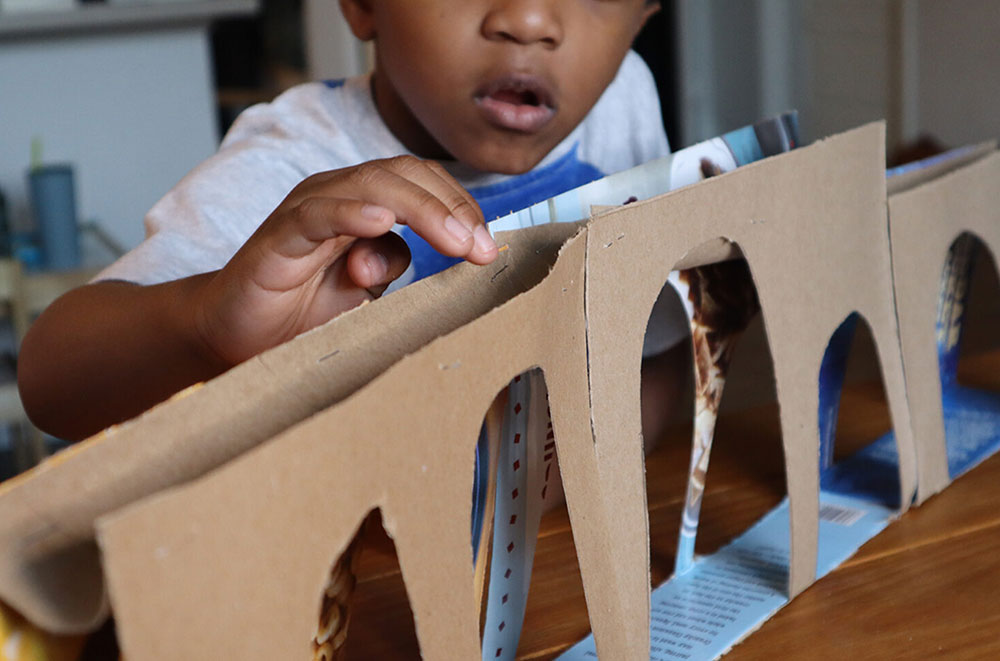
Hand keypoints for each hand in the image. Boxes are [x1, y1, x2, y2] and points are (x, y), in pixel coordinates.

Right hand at [191, 155, 497, 365]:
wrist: (235, 332)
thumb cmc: (302, 308)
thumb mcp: (364, 290)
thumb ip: (393, 264)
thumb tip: (431, 251)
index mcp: (364, 203)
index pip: (424, 183)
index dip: (461, 208)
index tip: (488, 249)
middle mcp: (339, 196)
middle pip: (406, 175)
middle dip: (451, 209)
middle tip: (479, 249)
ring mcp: (308, 210)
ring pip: (371, 185)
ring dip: (421, 210)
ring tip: (453, 240)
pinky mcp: (280, 235)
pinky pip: (319, 214)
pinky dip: (353, 213)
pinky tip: (381, 224)